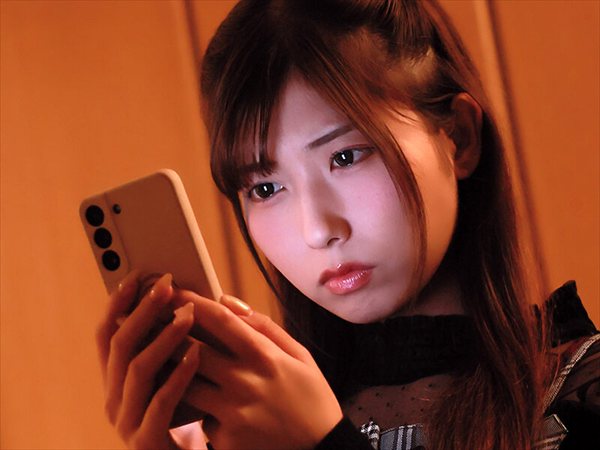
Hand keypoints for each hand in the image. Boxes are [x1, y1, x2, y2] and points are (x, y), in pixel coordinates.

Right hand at [96, 271, 203, 448]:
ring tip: (188, 313)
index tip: (137, 274)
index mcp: (115, 381)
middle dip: (143, 310)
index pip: (106, 335)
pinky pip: (160, 402)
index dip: (118, 303)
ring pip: (137, 369)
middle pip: (120, 345)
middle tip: (167, 284)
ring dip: (164, 337)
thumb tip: (180, 300)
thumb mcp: (170, 377)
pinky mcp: (146, 441)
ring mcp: (126, 421)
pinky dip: (178, 374)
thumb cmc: (184, 415)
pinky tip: (197, 353)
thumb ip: (167, 347)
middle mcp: (113, 399)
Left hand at [173, 290, 342, 449]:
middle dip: (169, 335)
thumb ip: (264, 326)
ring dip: (173, 370)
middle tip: (154, 323)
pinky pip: (200, 416)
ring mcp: (233, 412)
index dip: (192, 302)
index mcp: (265, 356)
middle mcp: (245, 381)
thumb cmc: (311, 399)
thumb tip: (227, 302)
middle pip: (192, 350)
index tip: (173, 291)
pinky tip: (200, 402)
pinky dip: (198, 407)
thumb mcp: (300, 356)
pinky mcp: (225, 439)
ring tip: (164, 358)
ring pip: (185, 384)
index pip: (220, 321)